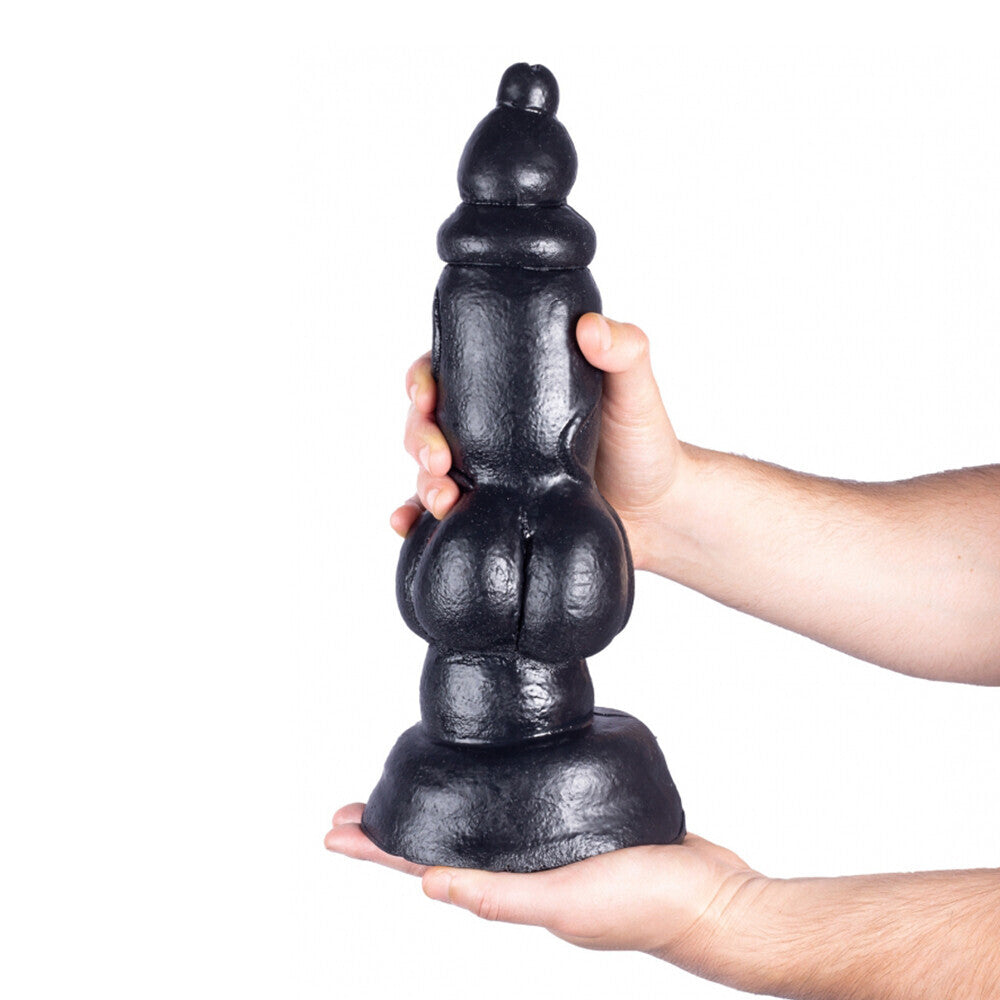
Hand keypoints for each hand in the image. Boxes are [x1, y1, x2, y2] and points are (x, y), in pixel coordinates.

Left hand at [325, 803, 763, 973]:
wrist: (715, 899)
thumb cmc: (647, 908)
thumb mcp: (567, 904)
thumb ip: (502, 896)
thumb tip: (429, 886)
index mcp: (511, 889)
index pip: (426, 867)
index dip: (378, 850)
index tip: (337, 829)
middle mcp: (524, 870)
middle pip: (443, 841)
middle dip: (397, 825)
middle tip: (356, 802)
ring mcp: (553, 847)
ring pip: (483, 820)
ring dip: (443, 804)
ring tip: (417, 781)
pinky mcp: (582, 821)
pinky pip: (526, 804)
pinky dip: (499, 789)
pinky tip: (498, 772)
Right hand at [389, 313, 685, 570]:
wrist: (657, 515)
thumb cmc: (645, 445)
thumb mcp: (636, 393)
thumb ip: (626, 353)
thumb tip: (591, 327)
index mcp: (513, 386)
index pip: (449, 369)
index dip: (423, 378)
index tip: (425, 393)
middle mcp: (491, 427)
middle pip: (429, 421)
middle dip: (417, 437)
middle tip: (436, 460)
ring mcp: (489, 472)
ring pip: (429, 469)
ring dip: (420, 483)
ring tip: (442, 500)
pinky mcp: (493, 513)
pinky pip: (440, 515)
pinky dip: (414, 518)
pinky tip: (409, 525)